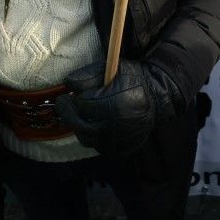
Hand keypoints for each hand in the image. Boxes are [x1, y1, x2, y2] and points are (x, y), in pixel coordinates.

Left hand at [55, 60, 178, 156]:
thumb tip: (68, 85)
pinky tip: (94, 123)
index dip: (74, 99)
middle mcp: (116, 127)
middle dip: (69, 114)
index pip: (83, 105)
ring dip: (79, 125)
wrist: (155, 97)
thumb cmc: (131, 80)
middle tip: (63, 104)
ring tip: (80, 114)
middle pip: (81, 125)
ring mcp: (119, 141)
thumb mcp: (110, 69)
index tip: (68, 95)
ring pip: (86, 138)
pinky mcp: (120, 149)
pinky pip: (97, 145)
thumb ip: (87, 76)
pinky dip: (91, 136)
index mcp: (115, 104)